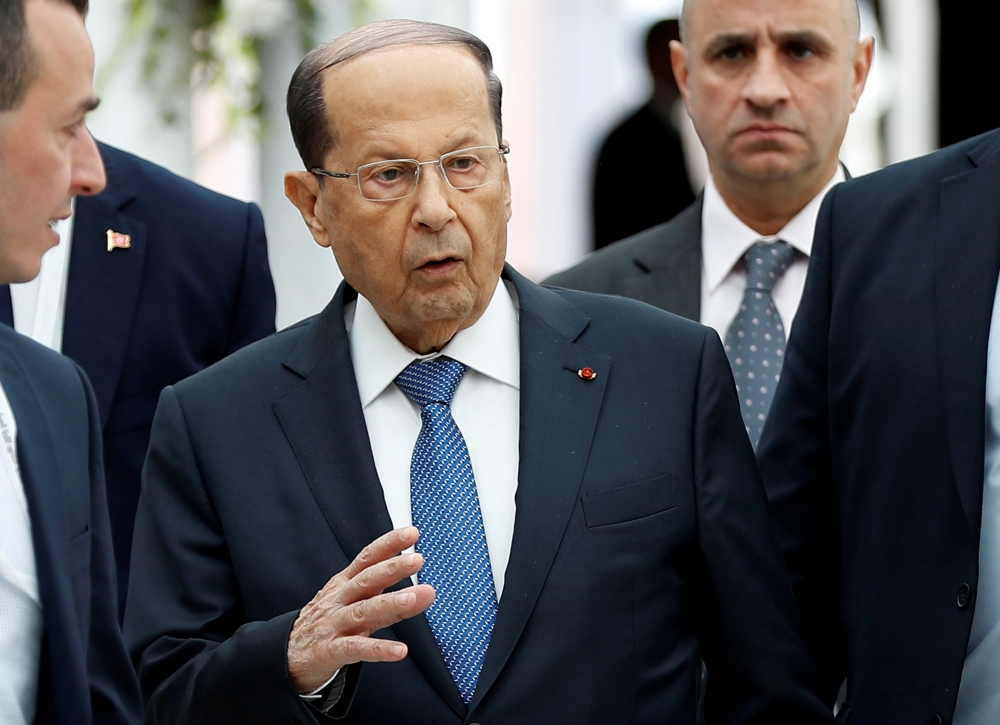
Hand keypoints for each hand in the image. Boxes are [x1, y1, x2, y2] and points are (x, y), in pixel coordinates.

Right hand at [287, 526, 434, 691]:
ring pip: (362, 611)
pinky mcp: (330, 651)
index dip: (388, 544)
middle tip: (417, 559)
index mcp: (346, 583)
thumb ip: (394, 601)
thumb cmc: (330, 623)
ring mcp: (334, 624)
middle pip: (366, 580)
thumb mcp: (359, 606)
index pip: (368, 558)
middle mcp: (340, 599)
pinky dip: (378, 649)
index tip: (412, 533)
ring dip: (388, 603)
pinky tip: (400, 650)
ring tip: (413, 598)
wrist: (289, 655)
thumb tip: (429, 592)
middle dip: (392, 568)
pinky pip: (355, 649)